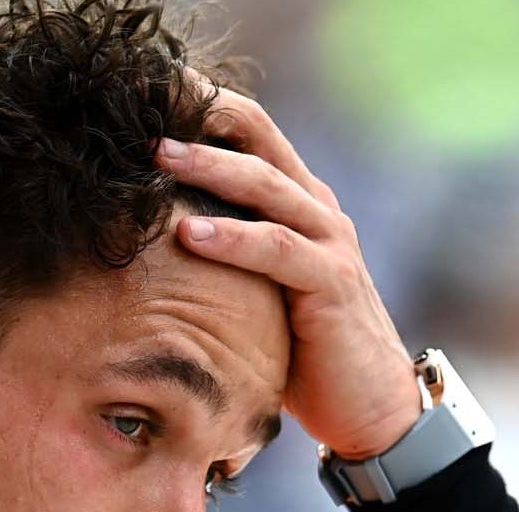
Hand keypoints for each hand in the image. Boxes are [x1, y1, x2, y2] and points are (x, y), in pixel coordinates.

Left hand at [156, 79, 421, 460]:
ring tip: (161, 156)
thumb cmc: (305, 352)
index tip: (153, 97)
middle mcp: (318, 212)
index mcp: (300, 204)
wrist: (371, 407)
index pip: (255, 137)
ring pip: (267, 187)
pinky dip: (232, 239)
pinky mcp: (331, 282)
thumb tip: (153, 240)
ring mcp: (330, 243)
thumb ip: (228, 256)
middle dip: (204, 122)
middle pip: (260, 144)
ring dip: (211, 168)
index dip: (209, 111)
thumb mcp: (259, 290)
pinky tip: (188, 233)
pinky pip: (277, 249)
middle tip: (147, 113)